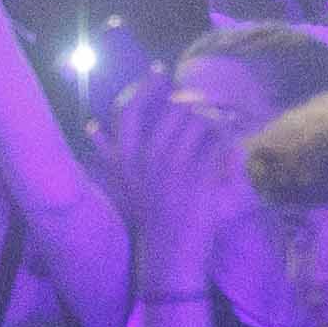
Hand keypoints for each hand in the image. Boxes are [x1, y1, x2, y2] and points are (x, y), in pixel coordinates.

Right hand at [100, 79, 255, 294]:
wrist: (167, 257)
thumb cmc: (148, 220)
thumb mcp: (122, 185)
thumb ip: (106, 155)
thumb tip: (90, 128)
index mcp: (126, 160)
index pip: (130, 110)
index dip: (146, 85)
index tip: (161, 69)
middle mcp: (147, 160)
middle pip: (172, 110)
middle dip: (194, 99)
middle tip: (208, 96)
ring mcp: (174, 167)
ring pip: (198, 122)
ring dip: (216, 115)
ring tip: (227, 116)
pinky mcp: (199, 178)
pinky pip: (217, 143)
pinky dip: (229, 136)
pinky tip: (236, 136)